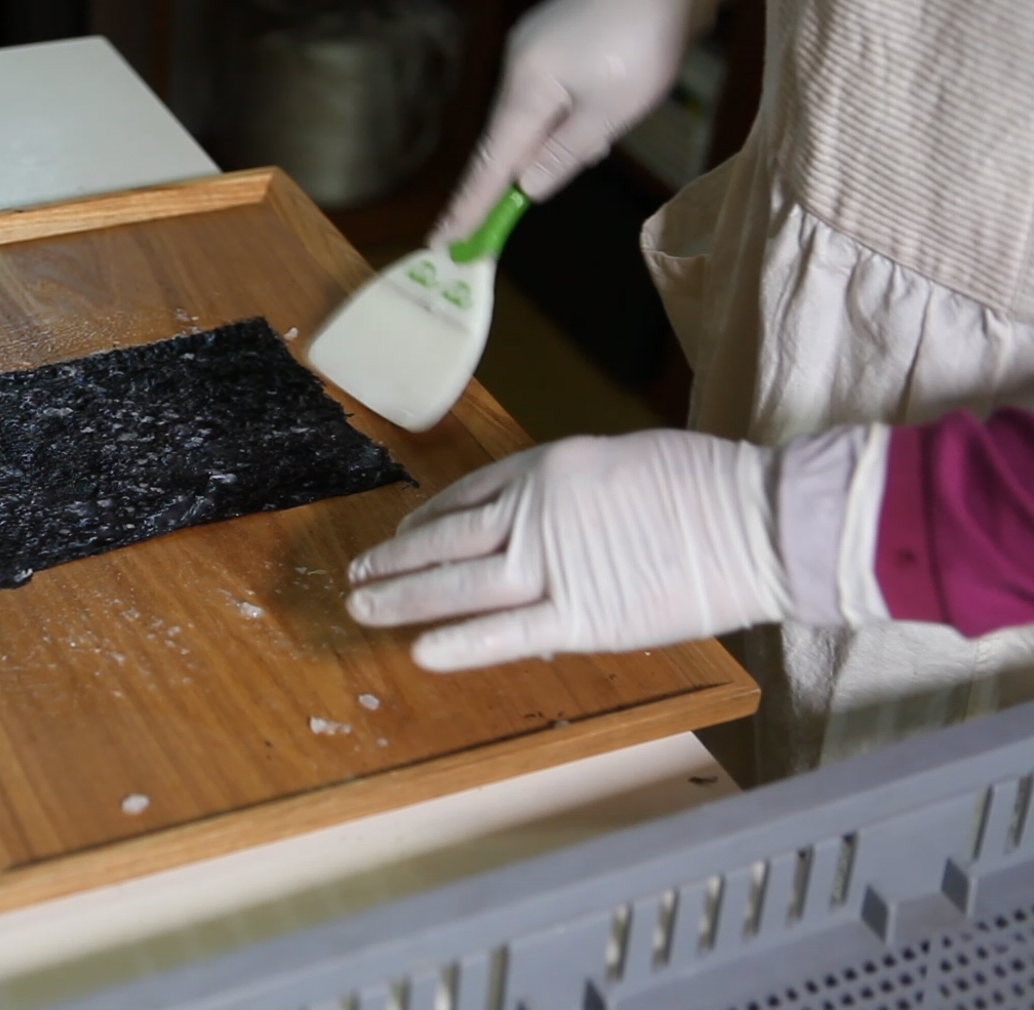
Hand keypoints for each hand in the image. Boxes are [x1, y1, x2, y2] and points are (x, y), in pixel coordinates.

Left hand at [347, 430, 789, 670]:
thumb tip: (541, 532)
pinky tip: (421, 651)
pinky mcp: (582, 616)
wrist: (759, 519)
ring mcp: (554, 564)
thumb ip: (572, 500)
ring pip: (458, 583)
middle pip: (446, 539)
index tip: (404, 536)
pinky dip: (458, 642)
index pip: (467, 496)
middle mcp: (536, 511)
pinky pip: (505, 632)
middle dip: (395, 558)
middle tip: (357, 573)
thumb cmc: (707, 486)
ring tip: (363, 607)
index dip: (428, 520)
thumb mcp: (621, 466)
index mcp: (548, 468)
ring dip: (403, 596)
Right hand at [432, 0, 694, 242]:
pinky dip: (557, 119)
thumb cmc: (645, 39)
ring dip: (547, 144)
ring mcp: (529, 50)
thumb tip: (526, 188)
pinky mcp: (546, 41)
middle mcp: (517, 68)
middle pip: (505, 141)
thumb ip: (565, 153)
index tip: (443, 241)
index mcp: (529, 87)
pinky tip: (591, 116)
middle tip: (480, 228)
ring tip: (596, 134)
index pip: (493, 162)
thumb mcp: (613, 109)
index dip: (470, 205)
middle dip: (503, 182)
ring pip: (528, 118)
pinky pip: (542, 96)